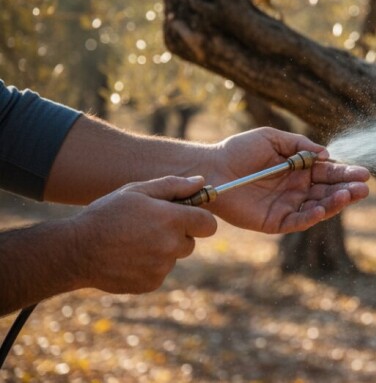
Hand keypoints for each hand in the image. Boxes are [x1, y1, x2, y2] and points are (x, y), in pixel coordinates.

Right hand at [71, 176, 217, 293]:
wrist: (76, 251)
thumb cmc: (106, 215)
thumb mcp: (137, 191)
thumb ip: (173, 186)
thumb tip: (201, 182)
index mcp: (173, 220)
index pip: (209, 224)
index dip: (199, 219)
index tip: (187, 217)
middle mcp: (172, 246)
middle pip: (190, 241)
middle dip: (177, 234)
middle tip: (149, 227)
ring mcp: (162, 267)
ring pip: (173, 257)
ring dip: (162, 250)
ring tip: (133, 242)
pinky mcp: (151, 283)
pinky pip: (159, 272)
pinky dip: (149, 266)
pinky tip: (127, 257)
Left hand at [202, 128, 369, 233]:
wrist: (212, 168)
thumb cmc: (239, 150)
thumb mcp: (272, 138)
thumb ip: (299, 145)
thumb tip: (326, 154)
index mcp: (300, 170)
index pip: (329, 173)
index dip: (346, 174)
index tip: (364, 173)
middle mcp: (297, 190)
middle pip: (328, 192)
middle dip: (347, 190)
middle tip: (364, 188)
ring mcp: (287, 206)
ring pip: (318, 207)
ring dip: (334, 203)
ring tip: (348, 195)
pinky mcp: (275, 221)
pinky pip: (297, 221)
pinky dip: (311, 217)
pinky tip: (322, 209)